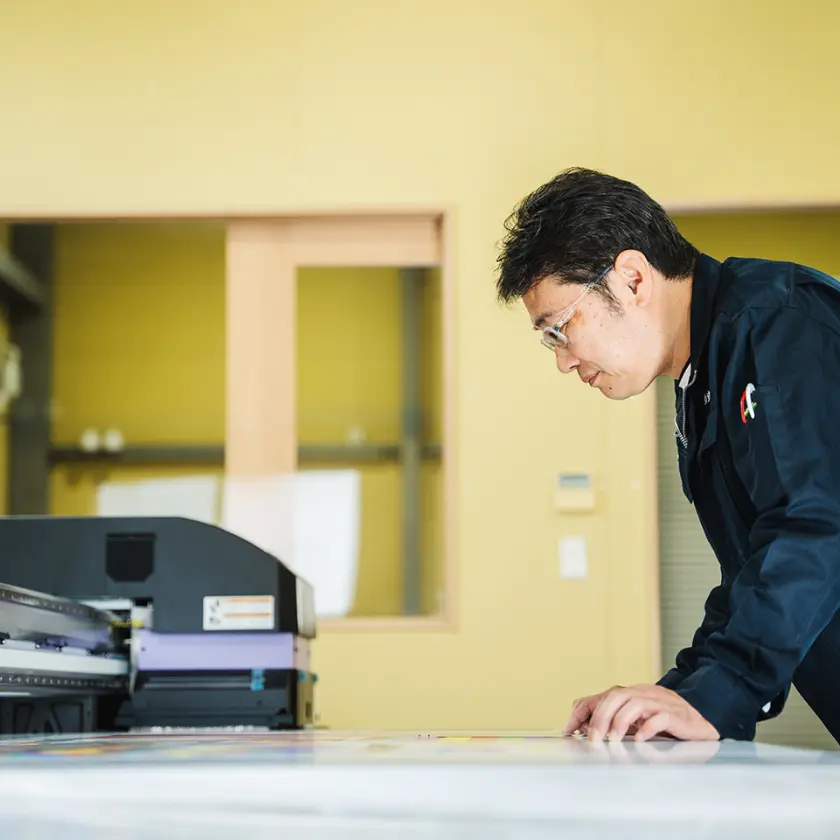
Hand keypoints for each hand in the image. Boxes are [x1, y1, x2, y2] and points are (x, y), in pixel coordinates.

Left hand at [563, 683, 719, 742]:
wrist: (700, 722)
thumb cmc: (664, 721)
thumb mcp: (636, 718)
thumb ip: (613, 720)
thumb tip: (584, 730)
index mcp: (631, 693)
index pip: (601, 696)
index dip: (583, 711)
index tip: (569, 730)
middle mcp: (643, 693)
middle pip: (615, 696)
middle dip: (600, 718)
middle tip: (593, 739)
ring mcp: (659, 702)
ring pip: (634, 703)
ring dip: (620, 722)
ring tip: (613, 741)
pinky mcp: (675, 714)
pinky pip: (658, 717)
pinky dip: (646, 728)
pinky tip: (639, 740)